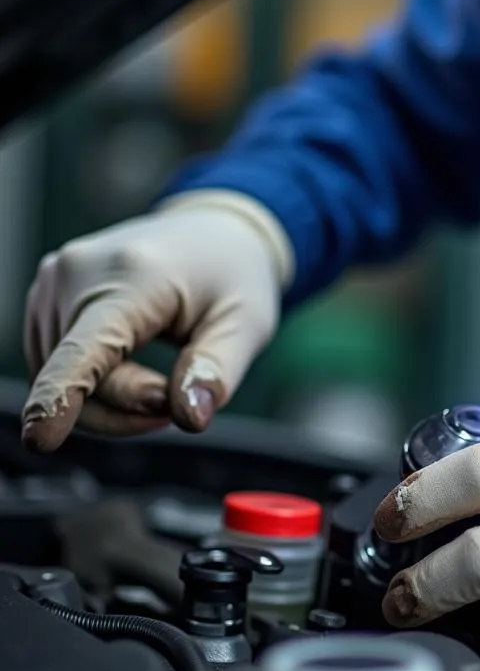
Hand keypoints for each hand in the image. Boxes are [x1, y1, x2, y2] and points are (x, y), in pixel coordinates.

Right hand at [21, 190, 291, 452]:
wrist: (214, 232)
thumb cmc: (233, 275)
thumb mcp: (247, 322)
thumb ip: (217, 370)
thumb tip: (192, 416)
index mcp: (133, 275)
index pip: (87, 349)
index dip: (63, 396)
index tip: (40, 438)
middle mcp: (77, 273)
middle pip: (82, 380)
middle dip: (131, 407)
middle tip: (185, 393)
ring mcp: (53, 283)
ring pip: (63, 380)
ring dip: (113, 401)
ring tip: (167, 379)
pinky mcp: (45, 297)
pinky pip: (58, 367)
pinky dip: (95, 385)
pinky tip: (136, 370)